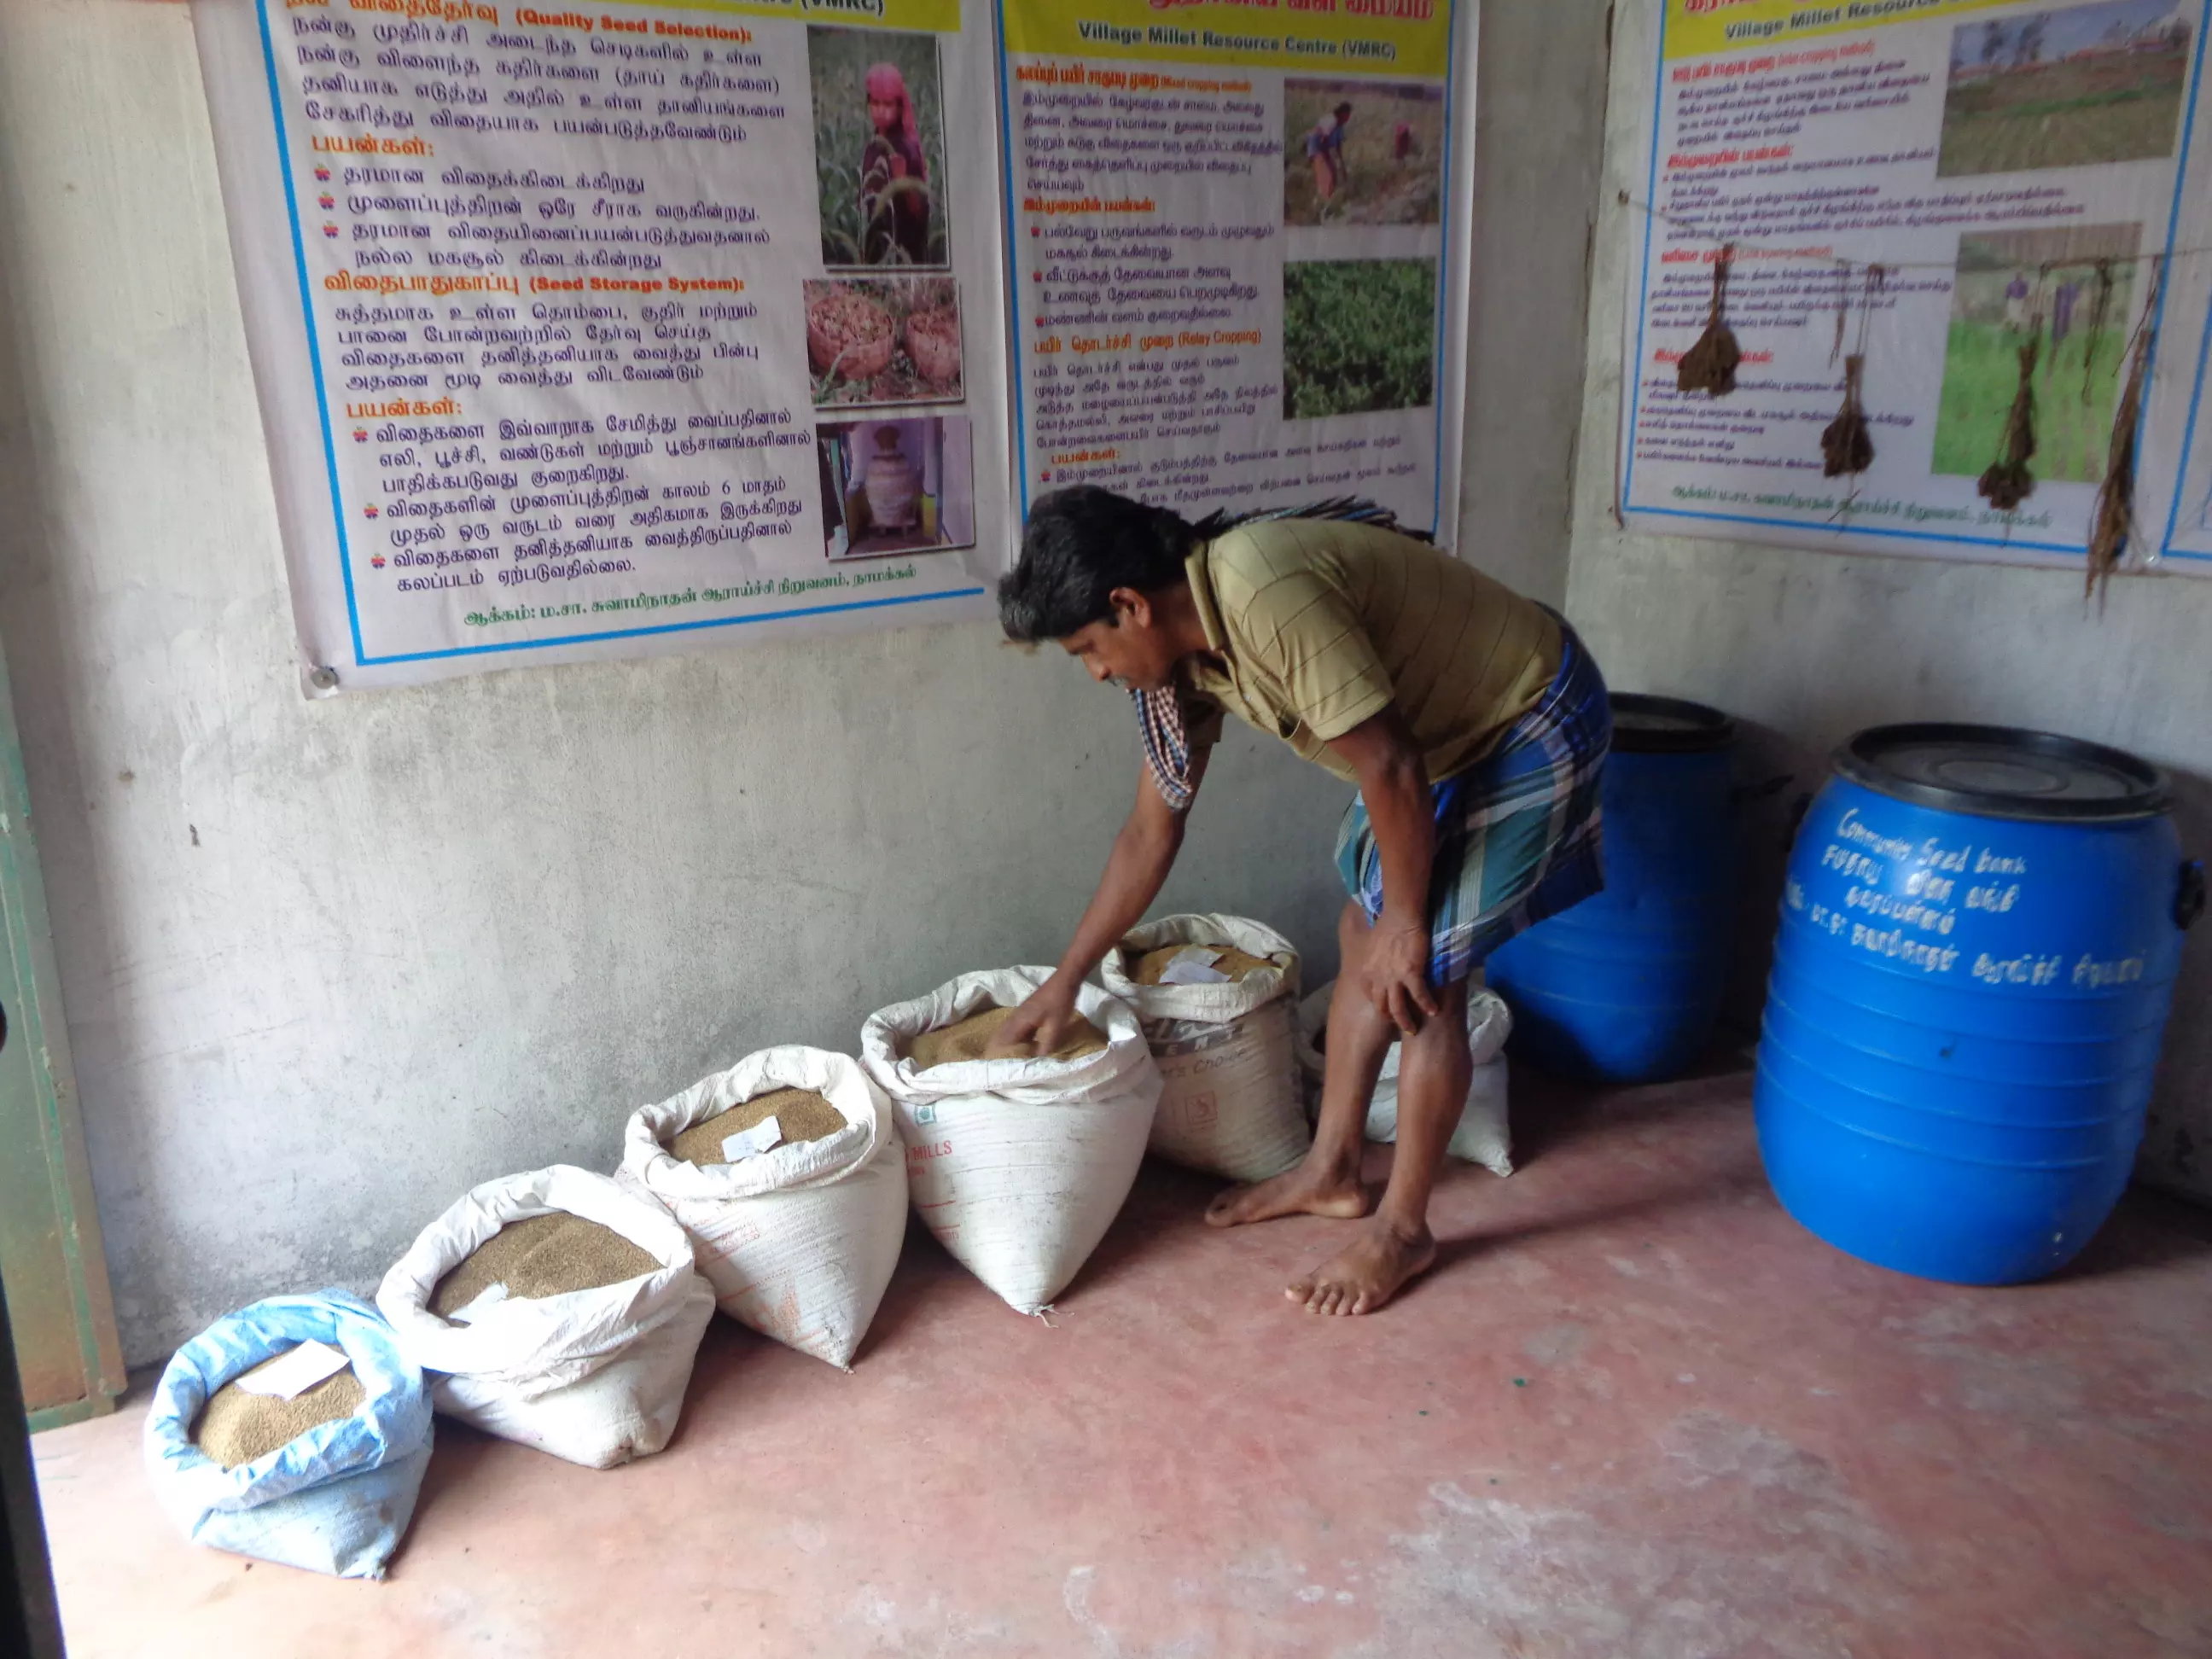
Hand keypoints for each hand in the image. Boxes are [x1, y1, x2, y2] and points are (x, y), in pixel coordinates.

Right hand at [986, 980, 1079, 1058]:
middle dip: (1000, 1049)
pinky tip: (1022, 1045)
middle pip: (1001, 1035)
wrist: (1064, 980)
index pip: (1004, 1041)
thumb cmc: (1060, 1002)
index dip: (1000, 1053)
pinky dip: (1014, 1037)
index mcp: (1020, 1021)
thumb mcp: (1056, 1026)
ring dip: (1007, 1043)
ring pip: (1007, 1031)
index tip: (1000, 1067)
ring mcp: (1020, 1013)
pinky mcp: (1026, 1012)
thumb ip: (1046, 1043)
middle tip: (1002, 1064)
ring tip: (1009, 1058)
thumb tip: (1038, 1059)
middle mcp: (1016, 1017)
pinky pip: (1015, 1028)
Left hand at [1361, 920, 1437, 1037]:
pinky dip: (1426, 1006)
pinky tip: (1434, 1012)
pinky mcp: (1410, 974)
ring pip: (1397, 1009)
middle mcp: (1376, 979)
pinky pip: (1419, 996)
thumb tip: (1379, 962)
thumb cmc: (1388, 925)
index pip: (1370, 996)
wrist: (1400, 915)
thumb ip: (1375, 959)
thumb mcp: (1373, 946)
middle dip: (1391, 1019)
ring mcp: (1392, 978)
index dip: (1380, 1006)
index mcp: (1366, 971)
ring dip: (1406, 1022)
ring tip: (1414, 1030)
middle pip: (1382, 1007)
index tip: (1388, 1011)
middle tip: (1401, 1025)